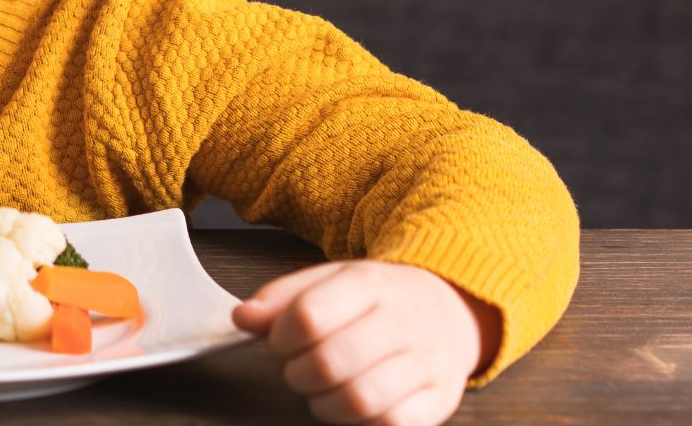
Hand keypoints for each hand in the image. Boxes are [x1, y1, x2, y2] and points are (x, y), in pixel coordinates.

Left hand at [231, 259, 498, 425]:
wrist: (449, 312)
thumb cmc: (379, 300)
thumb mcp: (330, 280)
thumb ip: (282, 297)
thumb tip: (242, 318)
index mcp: (370, 283)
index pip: (309, 314)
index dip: (280, 336)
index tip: (279, 341)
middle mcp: (403, 321)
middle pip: (330, 362)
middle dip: (298, 374)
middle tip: (297, 369)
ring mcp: (426, 363)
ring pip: (359, 399)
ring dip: (324, 404)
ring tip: (322, 390)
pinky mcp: (438, 399)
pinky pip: (392, 423)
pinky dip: (361, 422)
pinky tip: (352, 406)